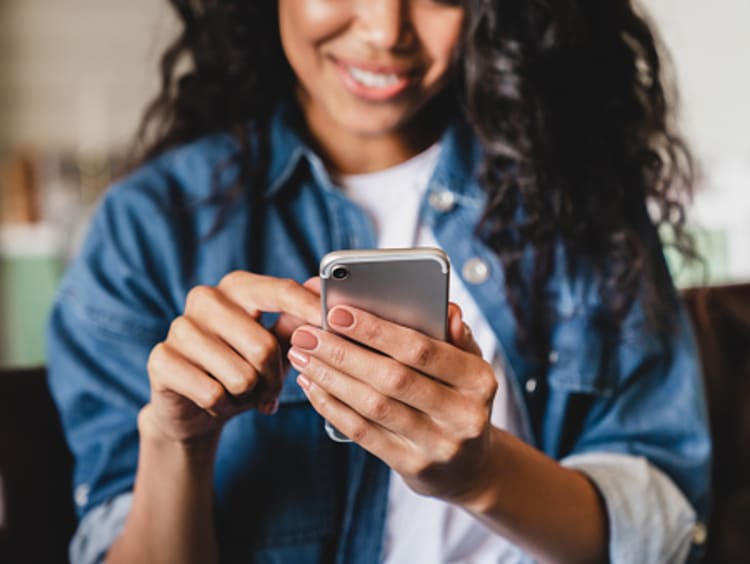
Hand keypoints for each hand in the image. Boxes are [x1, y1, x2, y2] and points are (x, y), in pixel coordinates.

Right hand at [142, 273, 320, 443]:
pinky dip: (223, 407)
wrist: (194, 407)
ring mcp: (179, 327)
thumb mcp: (275, 345)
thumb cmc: (242, 367)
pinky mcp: (161, 359)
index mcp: (237, 286)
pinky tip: (216, 401)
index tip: (331, 324)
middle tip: (270, 391)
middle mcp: (205, 298)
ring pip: (240, 375)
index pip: (280, 291)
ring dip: (248, 395)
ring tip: (240, 393)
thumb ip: (297, 320)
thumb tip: (322, 290)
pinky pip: (212, 394)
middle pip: (263, 346)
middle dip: (274, 379)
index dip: (309, 309)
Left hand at [287, 303, 498, 505]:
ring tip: (302, 356)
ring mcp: (438, 445)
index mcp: (479, 380)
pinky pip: (364, 433)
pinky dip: (333, 407)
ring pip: (374, 406)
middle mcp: (463, 415)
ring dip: (331, 378)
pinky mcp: (413, 467)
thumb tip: (447, 310)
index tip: (337, 313)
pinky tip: (313, 386)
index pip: (423, 350)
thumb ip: (455, 336)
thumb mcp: (469, 366)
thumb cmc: (459, 399)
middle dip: (343, 353)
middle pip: (392, 378)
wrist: (470, 467)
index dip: (377, 330)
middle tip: (307, 335)